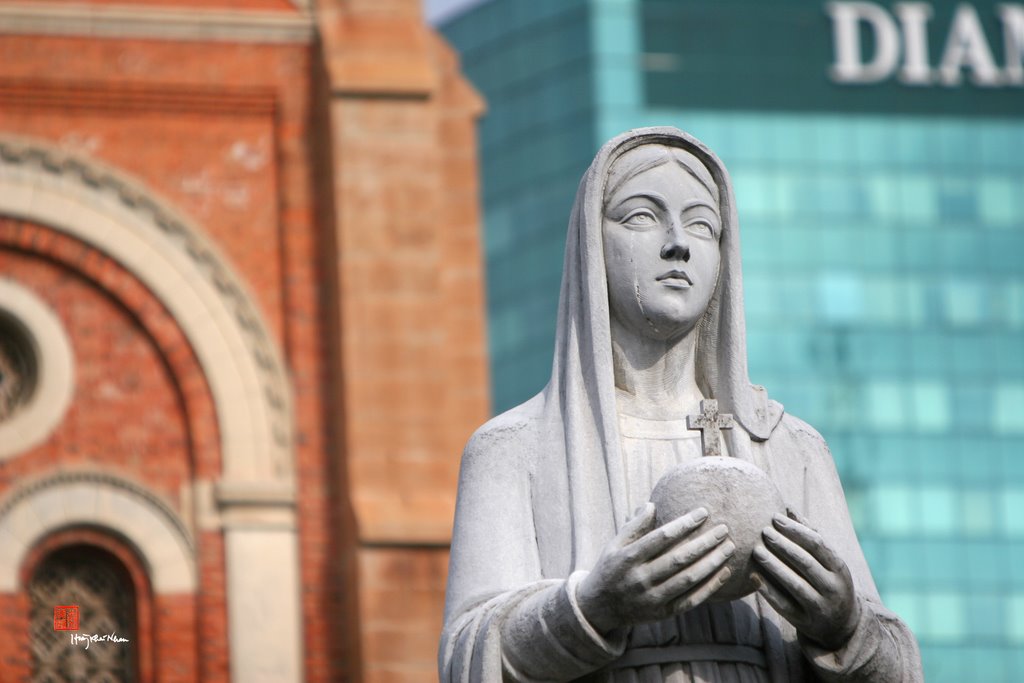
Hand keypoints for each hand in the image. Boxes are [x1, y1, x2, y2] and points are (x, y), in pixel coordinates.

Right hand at [576, 503, 734, 634]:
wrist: (600, 608)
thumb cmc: (610, 569)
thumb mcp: (614, 545)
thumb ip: (633, 526)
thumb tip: (651, 505)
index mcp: (628, 558)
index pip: (661, 537)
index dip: (684, 524)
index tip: (703, 512)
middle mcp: (640, 579)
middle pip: (678, 558)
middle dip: (704, 542)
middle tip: (723, 529)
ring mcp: (652, 598)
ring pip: (688, 579)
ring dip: (712, 563)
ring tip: (728, 547)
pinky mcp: (662, 613)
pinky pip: (691, 600)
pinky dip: (710, 586)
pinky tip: (724, 572)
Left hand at [751, 510, 860, 650]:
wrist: (841, 625)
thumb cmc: (828, 580)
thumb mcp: (828, 560)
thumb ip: (809, 534)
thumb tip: (787, 508)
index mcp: (839, 568)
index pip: (817, 544)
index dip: (795, 530)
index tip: (774, 517)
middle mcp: (833, 588)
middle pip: (806, 563)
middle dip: (783, 545)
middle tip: (763, 531)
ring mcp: (820, 607)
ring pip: (795, 585)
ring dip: (774, 566)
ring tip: (756, 550)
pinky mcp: (805, 622)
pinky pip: (784, 605)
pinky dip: (768, 591)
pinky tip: (753, 576)